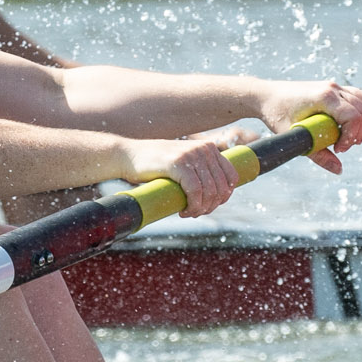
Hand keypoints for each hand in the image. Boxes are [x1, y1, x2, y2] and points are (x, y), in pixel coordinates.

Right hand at [119, 133, 239, 215]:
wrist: (129, 156)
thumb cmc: (155, 165)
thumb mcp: (183, 163)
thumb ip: (200, 171)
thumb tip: (218, 195)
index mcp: (209, 148)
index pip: (232, 176)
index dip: (224, 196)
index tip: (209, 206)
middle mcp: (204, 149)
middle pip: (222, 187)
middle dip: (211, 206)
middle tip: (195, 213)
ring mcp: (192, 155)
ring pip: (210, 192)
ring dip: (201, 209)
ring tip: (189, 213)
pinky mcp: (179, 164)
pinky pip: (195, 191)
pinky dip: (192, 206)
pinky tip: (183, 212)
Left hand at [258, 80, 361, 171]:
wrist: (265, 96)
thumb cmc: (276, 115)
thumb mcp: (295, 137)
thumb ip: (319, 155)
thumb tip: (339, 169)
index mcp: (324, 98)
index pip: (354, 116)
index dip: (351, 136)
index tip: (338, 148)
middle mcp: (332, 89)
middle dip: (359, 132)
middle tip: (342, 146)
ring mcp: (334, 86)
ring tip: (351, 138)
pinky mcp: (333, 88)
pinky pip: (359, 96)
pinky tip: (356, 125)